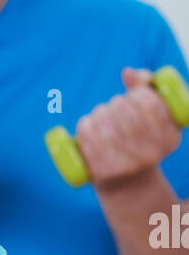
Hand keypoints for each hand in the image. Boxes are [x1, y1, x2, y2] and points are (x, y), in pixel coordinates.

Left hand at [74, 68, 182, 189]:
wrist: (124, 181)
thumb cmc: (138, 137)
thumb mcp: (152, 113)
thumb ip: (146, 86)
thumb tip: (127, 73)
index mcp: (170, 137)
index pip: (150, 103)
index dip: (136, 94)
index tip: (131, 97)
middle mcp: (152, 154)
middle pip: (124, 109)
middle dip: (115, 103)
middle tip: (113, 109)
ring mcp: (128, 165)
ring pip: (103, 120)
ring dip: (98, 113)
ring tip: (100, 119)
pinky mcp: (104, 172)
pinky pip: (87, 137)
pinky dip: (84, 126)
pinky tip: (88, 128)